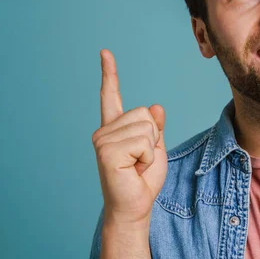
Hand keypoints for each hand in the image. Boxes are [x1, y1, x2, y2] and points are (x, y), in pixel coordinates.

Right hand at [92, 49, 167, 226]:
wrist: (134, 206)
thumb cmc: (143, 180)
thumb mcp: (156, 148)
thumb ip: (155, 127)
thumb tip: (155, 106)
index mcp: (115, 128)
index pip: (112, 96)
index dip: (110, 73)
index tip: (105, 52)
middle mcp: (105, 131)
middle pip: (145, 113)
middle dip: (153, 138)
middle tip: (140, 161)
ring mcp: (103, 140)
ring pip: (147, 127)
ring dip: (150, 149)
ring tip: (136, 165)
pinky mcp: (107, 151)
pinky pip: (144, 141)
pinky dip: (147, 156)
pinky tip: (133, 169)